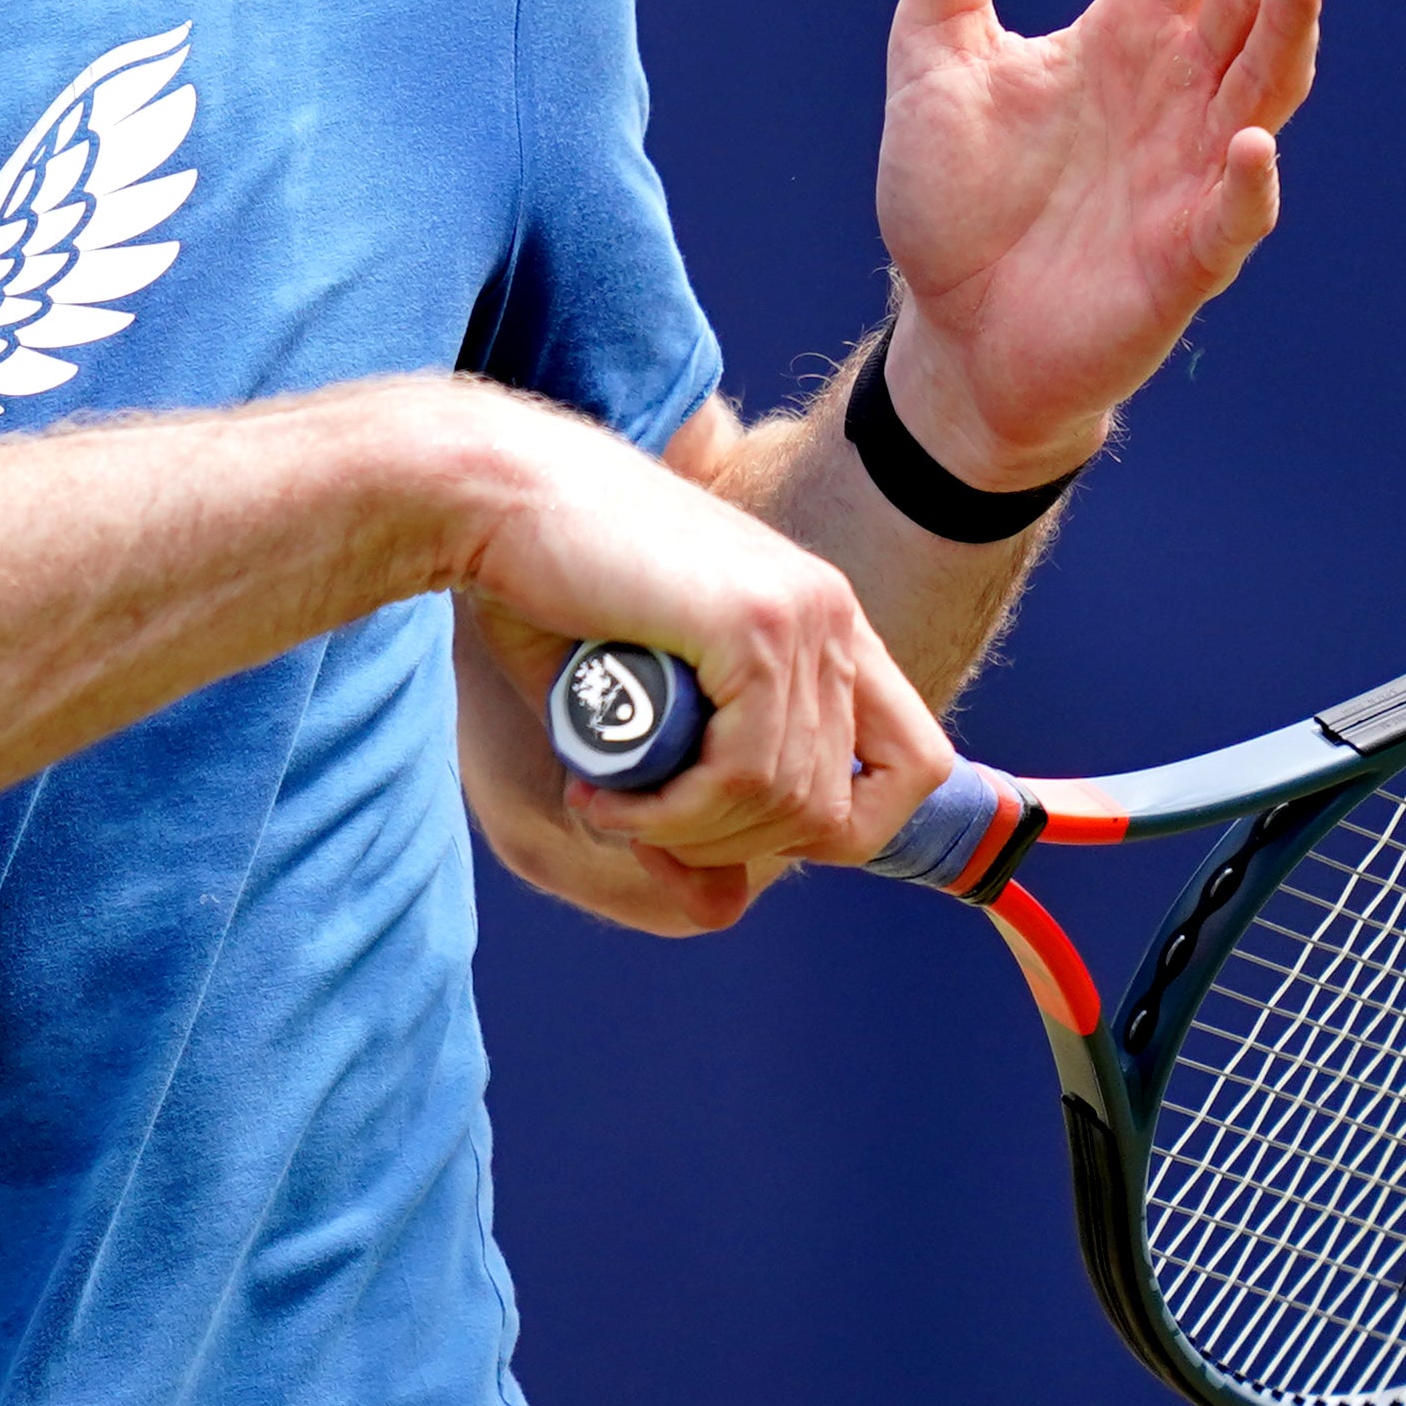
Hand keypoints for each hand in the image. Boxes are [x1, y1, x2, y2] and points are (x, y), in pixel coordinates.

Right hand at [446, 411, 956, 935]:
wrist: (492, 495)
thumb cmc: (545, 588)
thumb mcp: (635, 717)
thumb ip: (690, 804)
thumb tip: (724, 910)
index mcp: (821, 621)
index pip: (913, 764)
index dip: (840, 824)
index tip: (733, 826)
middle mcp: (831, 616)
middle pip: (846, 808)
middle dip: (734, 848)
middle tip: (639, 828)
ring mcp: (804, 616)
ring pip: (790, 802)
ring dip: (688, 834)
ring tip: (605, 805)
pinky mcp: (755, 624)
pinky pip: (747, 777)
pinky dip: (674, 815)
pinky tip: (608, 799)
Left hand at [873, 0, 1323, 480]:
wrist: (953, 332)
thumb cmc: (956, 194)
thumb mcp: (934, 46)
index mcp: (1128, 37)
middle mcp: (1178, 95)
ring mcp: (1191, 176)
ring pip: (1262, 92)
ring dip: (1287, 31)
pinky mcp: (1181, 262)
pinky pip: (1229, 219)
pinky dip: (1245, 184)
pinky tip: (1249, 144)